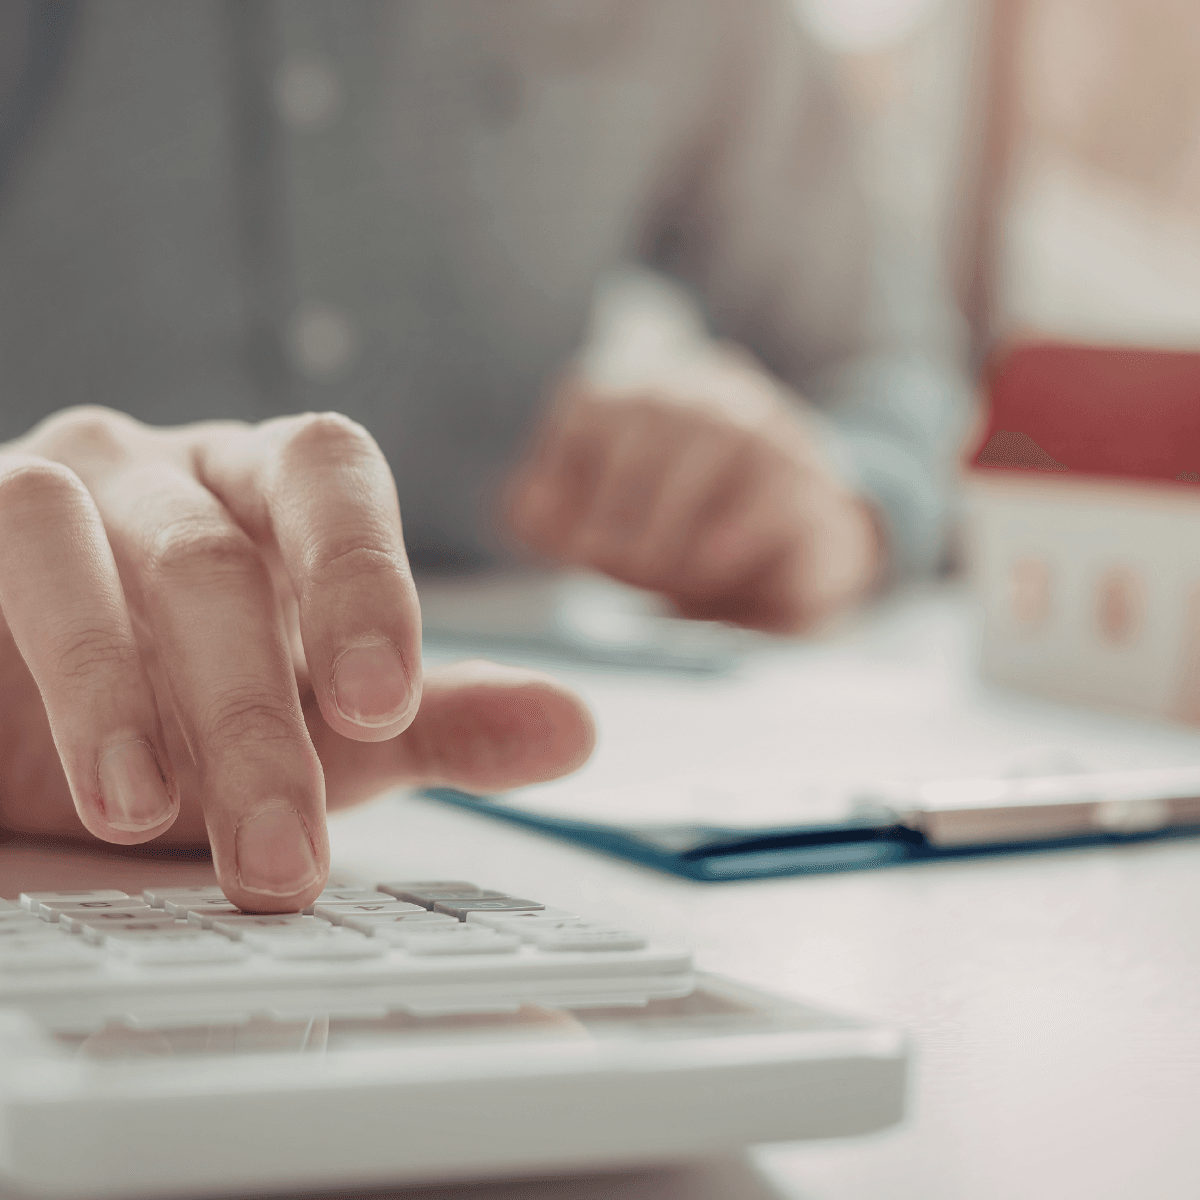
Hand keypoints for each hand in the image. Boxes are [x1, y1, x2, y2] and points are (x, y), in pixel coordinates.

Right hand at [0, 408, 593, 909]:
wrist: (39, 713)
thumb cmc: (208, 700)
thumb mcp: (331, 723)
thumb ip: (443, 719)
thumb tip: (574, 729)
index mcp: (275, 492)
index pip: (334, 479)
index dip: (362, 579)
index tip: (382, 704)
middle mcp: (162, 473)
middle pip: (213, 558)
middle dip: (252, 714)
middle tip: (284, 850)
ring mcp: (41, 492)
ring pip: (70, 551)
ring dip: (112, 699)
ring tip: (143, 818)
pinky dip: (17, 667)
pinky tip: (43, 758)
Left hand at [504, 351, 882, 632]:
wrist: (778, 557)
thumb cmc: (667, 532)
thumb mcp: (593, 526)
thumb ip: (543, 516)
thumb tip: (527, 511)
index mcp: (635, 392)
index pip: (590, 404)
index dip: (567, 474)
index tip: (567, 542)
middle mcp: (696, 391)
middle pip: (650, 417)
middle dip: (617, 497)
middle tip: (606, 560)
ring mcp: (759, 425)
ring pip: (713, 439)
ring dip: (670, 513)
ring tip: (654, 570)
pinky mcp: (804, 478)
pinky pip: (773, 486)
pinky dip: (736, 524)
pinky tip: (710, 560)